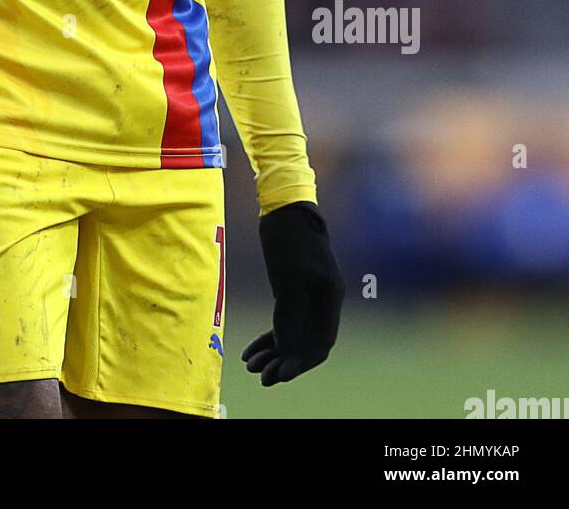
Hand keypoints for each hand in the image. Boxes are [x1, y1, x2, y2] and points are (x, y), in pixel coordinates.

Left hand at [242, 201, 344, 384]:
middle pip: (307, 342)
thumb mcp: (288, 276)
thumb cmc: (288, 237)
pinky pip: (285, 320)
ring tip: (252, 367)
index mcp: (330, 297)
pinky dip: (270, 336)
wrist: (284, 205)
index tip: (280, 375)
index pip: (321, 342)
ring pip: (294, 334)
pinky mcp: (294, 288)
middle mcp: (324, 300)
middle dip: (285, 361)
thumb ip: (290, 313)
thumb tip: (287, 349)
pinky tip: (252, 349)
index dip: (301, 362)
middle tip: (261, 376)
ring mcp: (310, 294)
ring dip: (274, 352)